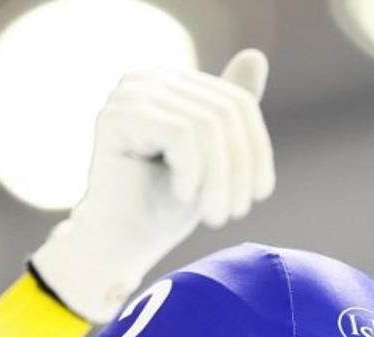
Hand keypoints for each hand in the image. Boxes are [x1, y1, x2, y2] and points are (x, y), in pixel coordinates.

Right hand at [31, 49, 273, 321]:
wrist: (120, 245)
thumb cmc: (164, 206)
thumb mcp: (214, 159)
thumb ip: (230, 113)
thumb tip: (257, 55)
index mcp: (171, 83)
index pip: (237, 103)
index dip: (257, 151)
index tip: (257, 196)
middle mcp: (147, 79)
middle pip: (226, 113)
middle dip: (239, 170)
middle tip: (234, 214)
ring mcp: (128, 94)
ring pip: (207, 126)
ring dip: (219, 180)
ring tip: (214, 215)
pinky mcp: (116, 116)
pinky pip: (183, 135)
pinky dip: (192, 174)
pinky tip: (183, 197)